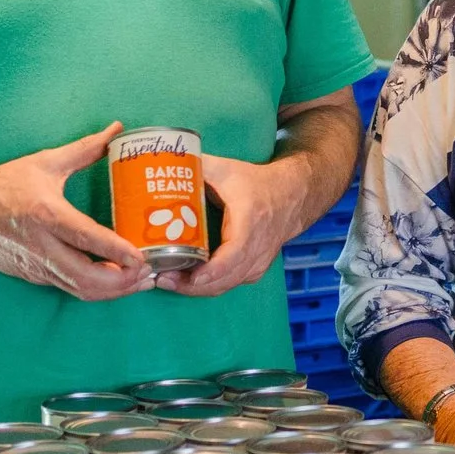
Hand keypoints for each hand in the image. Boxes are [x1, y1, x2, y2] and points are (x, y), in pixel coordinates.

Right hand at [0, 124, 154, 300]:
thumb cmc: (2, 186)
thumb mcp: (44, 164)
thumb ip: (84, 150)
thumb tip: (115, 130)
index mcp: (47, 215)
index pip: (88, 239)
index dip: (117, 251)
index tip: (142, 256)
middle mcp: (42, 246)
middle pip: (87, 278)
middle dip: (122, 282)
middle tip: (149, 272)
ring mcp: (37, 266)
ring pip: (80, 290)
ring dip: (113, 291)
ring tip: (140, 280)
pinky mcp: (34, 277)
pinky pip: (69, 288)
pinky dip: (96, 289)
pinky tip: (116, 281)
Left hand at [155, 151, 315, 298]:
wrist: (291, 197)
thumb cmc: (257, 183)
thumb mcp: (228, 170)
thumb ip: (198, 165)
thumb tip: (167, 165)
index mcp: (249, 222)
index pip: (235, 254)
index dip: (213, 269)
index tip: (192, 275)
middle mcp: (257, 248)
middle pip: (226, 278)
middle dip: (193, 284)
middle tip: (163, 279)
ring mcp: (258, 262)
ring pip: (227, 285)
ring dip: (198, 289)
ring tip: (169, 282)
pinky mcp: (255, 269)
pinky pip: (231, 284)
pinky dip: (209, 287)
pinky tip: (188, 282)